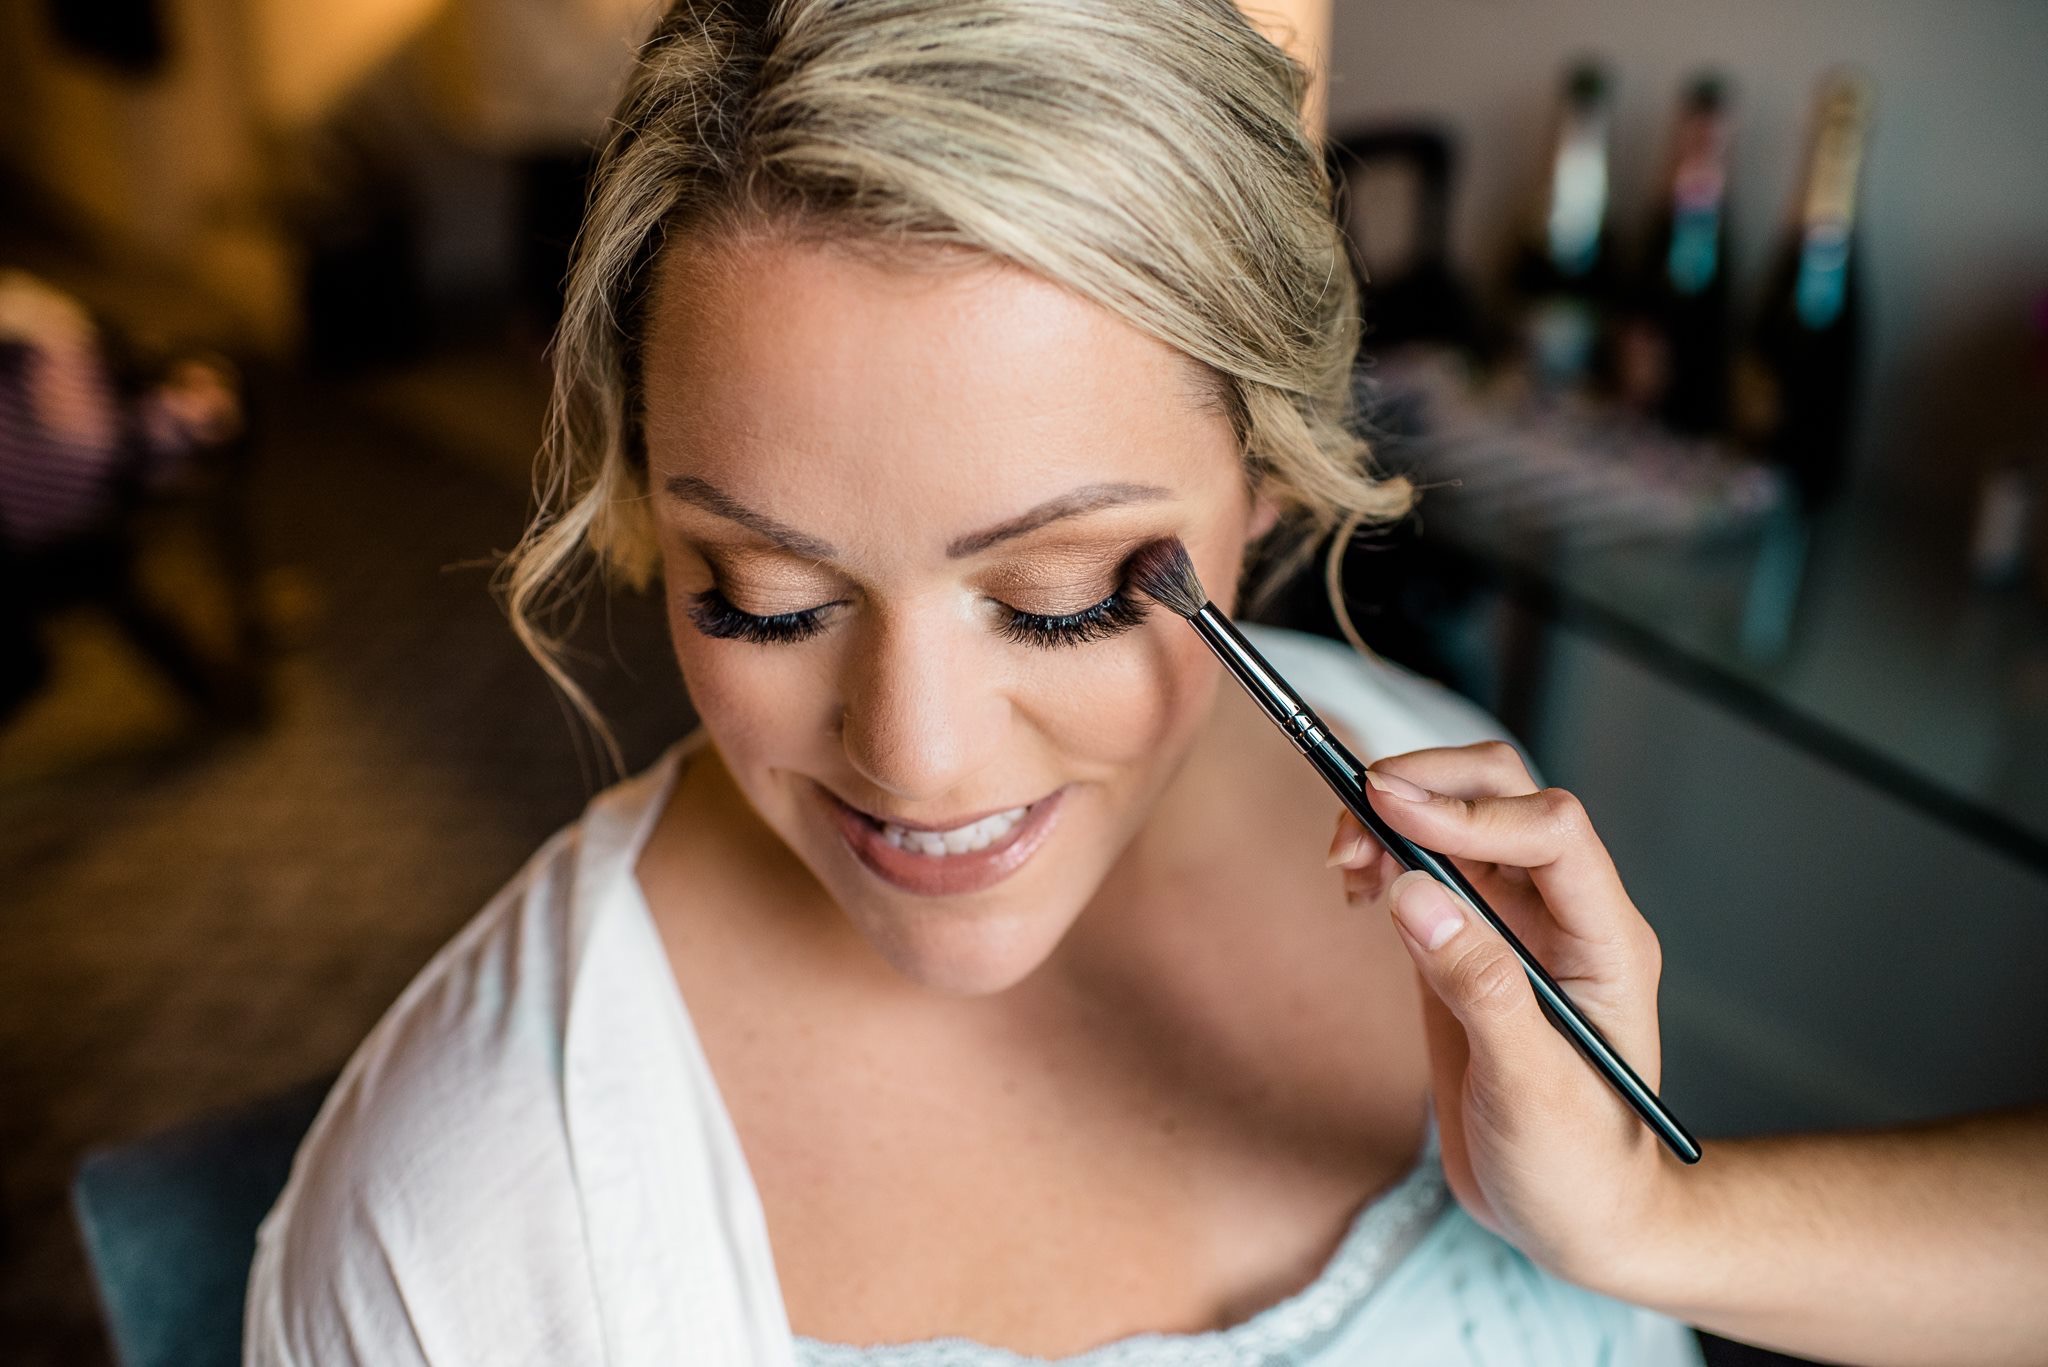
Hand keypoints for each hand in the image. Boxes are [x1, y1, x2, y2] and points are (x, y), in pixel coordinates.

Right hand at [1326, 740, 1681, 1285]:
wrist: (1573, 1218)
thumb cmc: (1578, 1167)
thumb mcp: (1532, 1091)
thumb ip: (1480, 987)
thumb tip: (1415, 894)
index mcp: (1606, 939)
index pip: (1549, 829)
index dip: (1468, 810)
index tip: (1389, 810)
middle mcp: (1563, 914)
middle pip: (1503, 795)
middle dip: (1426, 788)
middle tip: (1353, 820)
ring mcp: (1514, 924)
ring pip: (1457, 819)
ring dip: (1394, 817)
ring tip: (1342, 862)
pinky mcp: (1466, 944)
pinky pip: (1425, 869)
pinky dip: (1383, 857)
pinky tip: (1355, 888)